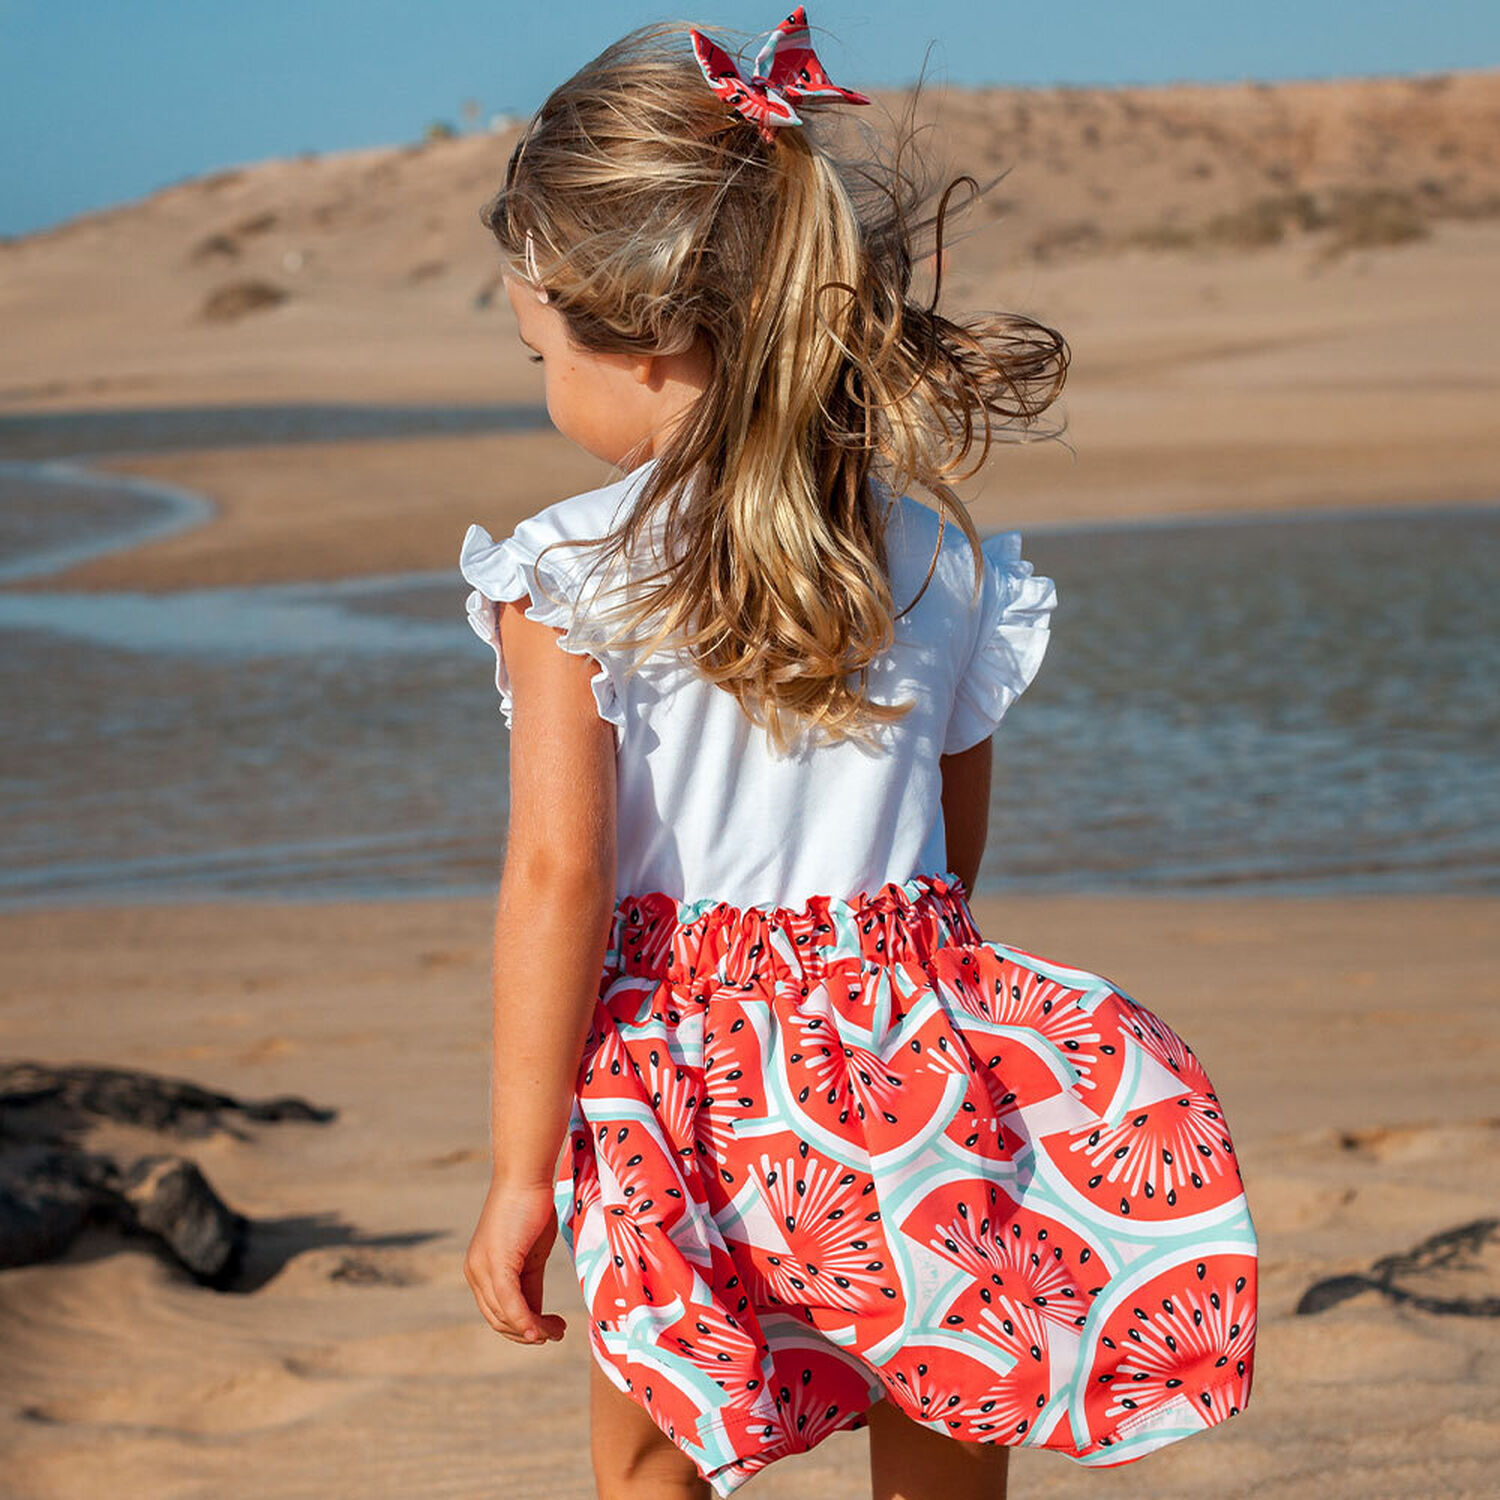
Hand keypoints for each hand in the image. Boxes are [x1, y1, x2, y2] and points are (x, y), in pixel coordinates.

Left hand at [464, 1178, 566, 1343]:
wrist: (527, 1176)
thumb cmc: (532, 1208)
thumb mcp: (531, 1254)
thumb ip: (529, 1284)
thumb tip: (535, 1314)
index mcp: (480, 1270)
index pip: (497, 1312)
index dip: (522, 1327)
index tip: (549, 1329)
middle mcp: (475, 1272)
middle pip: (498, 1320)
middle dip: (528, 1333)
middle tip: (556, 1332)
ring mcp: (482, 1269)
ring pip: (504, 1317)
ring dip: (532, 1330)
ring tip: (558, 1329)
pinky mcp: (497, 1264)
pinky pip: (511, 1304)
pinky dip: (527, 1321)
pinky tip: (543, 1330)